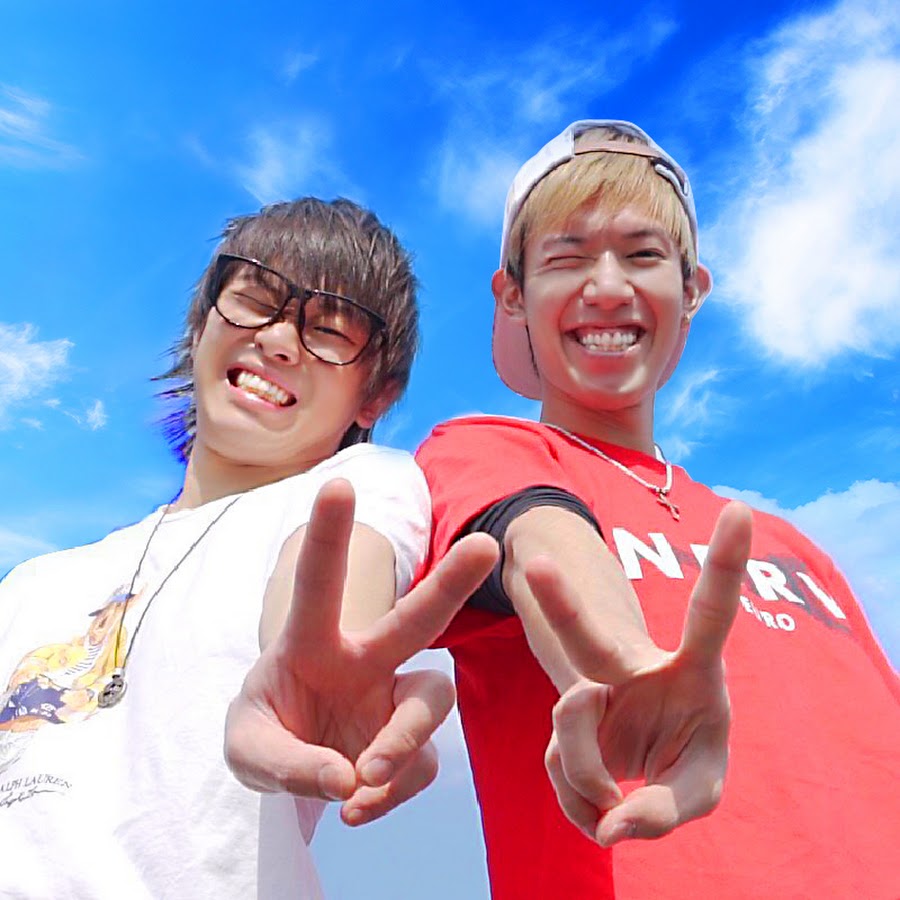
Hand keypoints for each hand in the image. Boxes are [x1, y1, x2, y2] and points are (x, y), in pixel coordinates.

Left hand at [224, 479, 497, 824]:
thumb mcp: (248, 749)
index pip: (318, 584)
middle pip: (416, 618)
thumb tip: (351, 779)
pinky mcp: (411, 745)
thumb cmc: (267, 734)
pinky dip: (391, 791)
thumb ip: (288, 763)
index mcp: (312, 643)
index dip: (330, 536)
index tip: (338, 483)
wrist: (294, 770)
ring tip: (367, 777)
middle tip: (485, 546)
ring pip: (432, 699)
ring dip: (404, 740)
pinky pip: (420, 765)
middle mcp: (364, 660)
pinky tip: (357, 804)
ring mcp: (393, 701)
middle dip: (449, 581)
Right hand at [529, 501, 751, 846]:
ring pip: (569, 720)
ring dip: (591, 779)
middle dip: (562, 605)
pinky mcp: (563, 717)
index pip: (710, 615)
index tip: (739, 509)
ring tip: (613, 802)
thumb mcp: (698, 790)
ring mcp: (592, 687)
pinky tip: (599, 798)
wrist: (637, 759)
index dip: (724, 564)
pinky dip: (581, 800)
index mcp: (694, 671)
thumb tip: (609, 826)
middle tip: (536, 567)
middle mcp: (636, 666)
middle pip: (593, 638)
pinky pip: (559, 765)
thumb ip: (664, 812)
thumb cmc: (686, 759)